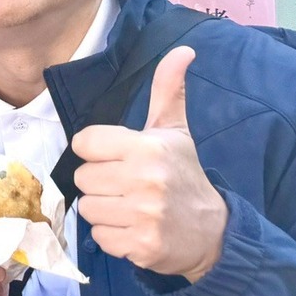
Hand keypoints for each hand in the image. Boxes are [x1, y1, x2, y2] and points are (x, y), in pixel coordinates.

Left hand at [72, 47, 225, 281]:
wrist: (213, 233)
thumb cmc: (184, 176)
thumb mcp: (175, 132)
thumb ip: (168, 91)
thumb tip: (183, 50)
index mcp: (146, 147)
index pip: (84, 142)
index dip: (96, 150)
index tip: (118, 157)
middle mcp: (144, 179)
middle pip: (82, 177)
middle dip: (100, 182)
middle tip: (128, 186)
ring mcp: (143, 215)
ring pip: (87, 207)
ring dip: (104, 210)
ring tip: (131, 207)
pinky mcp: (140, 245)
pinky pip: (99, 237)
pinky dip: (112, 236)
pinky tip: (134, 228)